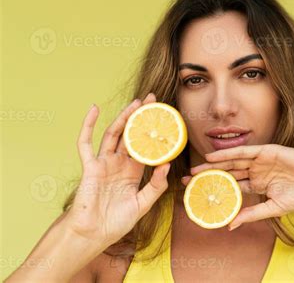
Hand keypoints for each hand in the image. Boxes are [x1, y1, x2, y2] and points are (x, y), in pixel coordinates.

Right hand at [64, 93, 169, 248]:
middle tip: (152, 98)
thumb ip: (155, 186)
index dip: (154, 131)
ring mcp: (104, 163)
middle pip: (131, 134)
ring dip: (124, 116)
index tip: (166, 116)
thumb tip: (167, 164)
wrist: (94, 235)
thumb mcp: (143, 205)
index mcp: (133, 171)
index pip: (146, 146)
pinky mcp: (90, 166)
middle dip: (141, 116)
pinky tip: (94, 109)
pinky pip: (86, 143)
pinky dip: (88, 125)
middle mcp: (119, 164)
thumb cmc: (117, 222)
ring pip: (114, 134)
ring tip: (136, 101)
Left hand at [181, 144, 293, 229]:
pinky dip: (228, 154)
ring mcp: (260, 161)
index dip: (215, 191)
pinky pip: (243, 153)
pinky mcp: (266, 151)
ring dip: (213, 166)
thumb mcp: (274, 208)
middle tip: (187, 182)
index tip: (198, 196)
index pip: (231, 188)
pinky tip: (212, 157)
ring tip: (194, 170)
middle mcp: (256, 172)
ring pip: (231, 163)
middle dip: (207, 177)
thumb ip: (252, 214)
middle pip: (227, 174)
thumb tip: (230, 226)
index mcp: (258, 185)